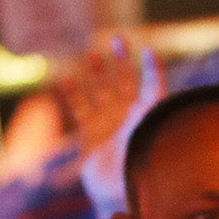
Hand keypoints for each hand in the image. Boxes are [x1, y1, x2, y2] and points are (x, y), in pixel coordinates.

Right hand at [62, 36, 149, 154]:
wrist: (121, 180)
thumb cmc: (142, 146)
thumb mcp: (153, 109)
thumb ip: (154, 79)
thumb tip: (151, 50)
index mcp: (146, 111)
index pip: (146, 80)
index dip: (143, 64)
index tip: (136, 45)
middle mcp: (128, 116)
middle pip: (123, 82)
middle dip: (118, 61)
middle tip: (115, 39)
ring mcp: (108, 124)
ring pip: (100, 92)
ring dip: (96, 73)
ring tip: (91, 55)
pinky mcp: (90, 135)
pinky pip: (79, 108)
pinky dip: (71, 93)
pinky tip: (65, 78)